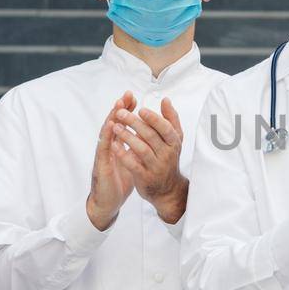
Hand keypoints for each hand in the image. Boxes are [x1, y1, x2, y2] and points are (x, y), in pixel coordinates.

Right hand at [86, 92, 136, 230]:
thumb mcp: (131, 162)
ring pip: (106, 134)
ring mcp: (103, 156)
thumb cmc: (119, 182)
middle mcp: (109, 148)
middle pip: (113, 124)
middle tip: (126, 95)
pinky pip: (103, 150)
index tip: (134, 98)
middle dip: (119, 109)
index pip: (122, 124)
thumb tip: (144, 136)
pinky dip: (106, 137)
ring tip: (118, 105)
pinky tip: (110, 126)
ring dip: (111, 118)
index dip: (127, 111)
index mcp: (117, 146)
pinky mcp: (101, 166)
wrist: (108, 203)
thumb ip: (135, 148)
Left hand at [112, 97, 187, 221]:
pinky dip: (123, 155)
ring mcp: (156, 166)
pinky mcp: (145, 177)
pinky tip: (113, 145)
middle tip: (120, 113)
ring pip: (142, 149)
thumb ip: (171, 119)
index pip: (165, 128)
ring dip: (127, 137)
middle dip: (134, 123)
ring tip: (115, 127)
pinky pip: (133, 165)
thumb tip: (165, 100)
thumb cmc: (169, 158)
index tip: (140, 110)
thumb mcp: (175, 139)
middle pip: (151, 136)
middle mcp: (167, 154)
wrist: (168, 189)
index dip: (153, 119)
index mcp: (174, 142)